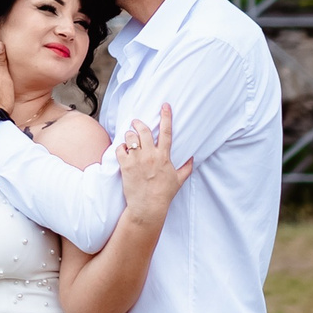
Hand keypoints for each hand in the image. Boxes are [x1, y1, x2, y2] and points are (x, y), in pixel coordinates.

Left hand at [116, 104, 193, 221]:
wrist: (148, 207)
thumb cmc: (164, 194)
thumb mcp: (178, 180)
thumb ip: (186, 168)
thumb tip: (192, 159)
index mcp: (164, 156)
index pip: (166, 131)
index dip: (166, 116)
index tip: (165, 105)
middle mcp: (150, 155)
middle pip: (143, 130)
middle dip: (139, 123)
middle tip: (136, 121)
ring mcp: (137, 160)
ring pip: (130, 137)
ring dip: (129, 135)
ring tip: (129, 137)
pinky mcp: (126, 166)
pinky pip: (120, 149)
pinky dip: (120, 148)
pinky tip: (123, 150)